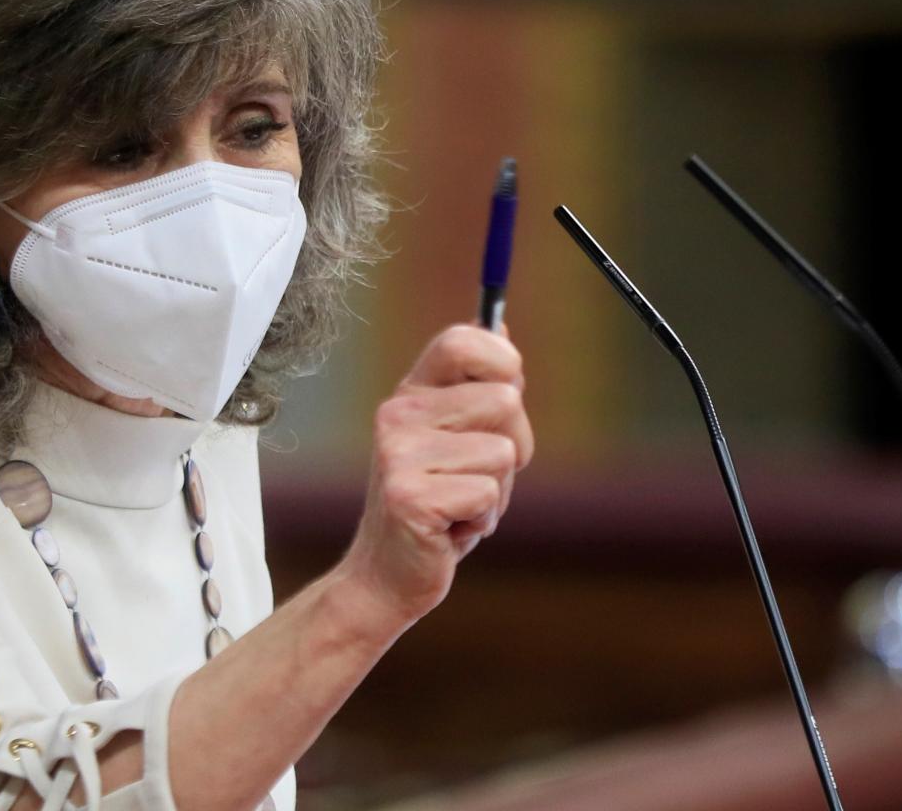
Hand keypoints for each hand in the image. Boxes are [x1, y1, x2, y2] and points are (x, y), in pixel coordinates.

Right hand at [338, 324, 533, 628]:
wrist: (385, 577)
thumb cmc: (435, 505)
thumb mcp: (454, 439)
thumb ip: (476, 388)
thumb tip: (499, 324)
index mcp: (412, 394)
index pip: (461, 339)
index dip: (502, 359)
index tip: (509, 392)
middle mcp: (398, 415)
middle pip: (506, 400)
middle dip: (516, 447)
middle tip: (478, 477)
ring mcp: (398, 455)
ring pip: (504, 452)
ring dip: (498, 491)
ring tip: (461, 506)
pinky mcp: (409, 497)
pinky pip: (487, 494)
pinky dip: (483, 520)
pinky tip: (450, 531)